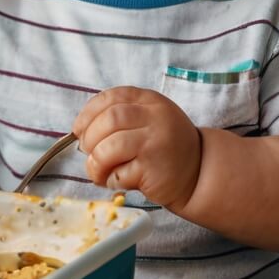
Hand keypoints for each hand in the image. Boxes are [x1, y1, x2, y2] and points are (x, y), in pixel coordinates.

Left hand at [72, 86, 201, 210]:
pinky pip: (119, 173)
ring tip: (97, 170)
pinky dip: (110, 179)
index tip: (78, 129)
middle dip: (90, 137)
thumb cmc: (165, 146)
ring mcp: (155, 142)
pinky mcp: (153, 170)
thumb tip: (81, 131)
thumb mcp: (149, 119)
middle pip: (109, 120)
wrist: (199, 172)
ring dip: (95, 162)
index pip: (111, 97)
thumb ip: (122, 116)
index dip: (88, 113)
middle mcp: (154, 117)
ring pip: (110, 147)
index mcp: (149, 100)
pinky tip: (115, 181)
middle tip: (87, 151)